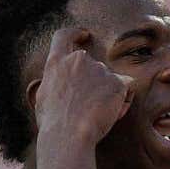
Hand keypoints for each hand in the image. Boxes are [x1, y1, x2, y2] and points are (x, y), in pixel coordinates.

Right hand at [33, 27, 133, 146]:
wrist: (69, 135)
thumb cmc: (53, 123)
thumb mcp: (43, 97)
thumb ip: (56, 81)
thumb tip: (61, 81)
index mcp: (56, 63)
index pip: (64, 36)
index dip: (75, 33)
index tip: (84, 35)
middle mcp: (78, 60)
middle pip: (92, 65)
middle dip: (94, 82)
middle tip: (88, 106)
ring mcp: (99, 70)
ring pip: (109, 80)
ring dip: (107, 94)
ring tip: (97, 115)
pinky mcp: (117, 82)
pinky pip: (126, 89)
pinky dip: (122, 100)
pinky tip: (112, 114)